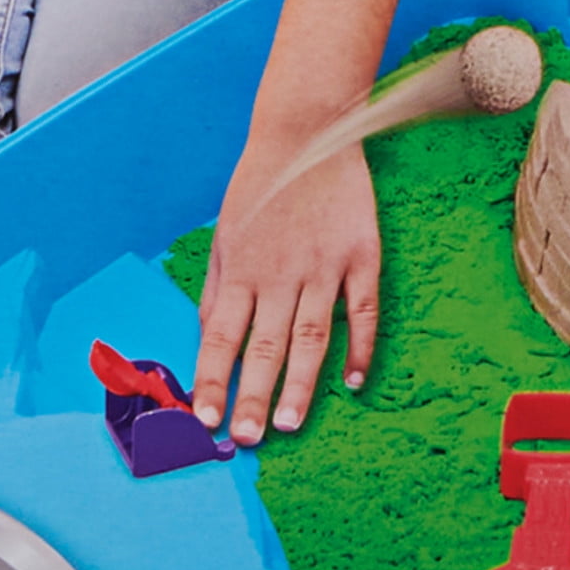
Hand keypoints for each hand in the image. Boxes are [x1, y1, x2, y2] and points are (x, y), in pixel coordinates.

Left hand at [192, 127, 379, 444]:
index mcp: (241, 269)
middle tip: (248, 439)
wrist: (309, 130)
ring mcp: (325, 266)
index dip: (212, 382)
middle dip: (254, 398)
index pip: (220, 339)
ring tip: (290, 424)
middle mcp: (281, 273)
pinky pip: (364, 312)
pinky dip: (361, 348)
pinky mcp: (363, 255)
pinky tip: (354, 382)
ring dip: (301, 384)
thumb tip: (209, 339)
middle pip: (265, 348)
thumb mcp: (225, 233)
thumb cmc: (261, 185)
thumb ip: (218, 289)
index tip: (204, 420)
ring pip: (312, 338)